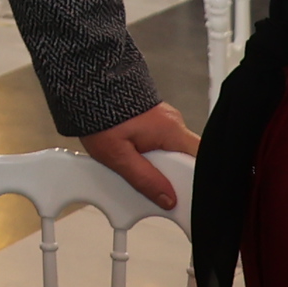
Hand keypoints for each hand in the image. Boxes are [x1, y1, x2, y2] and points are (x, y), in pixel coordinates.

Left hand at [80, 102, 201, 208]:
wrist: (85, 87)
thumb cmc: (98, 116)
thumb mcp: (117, 156)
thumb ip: (144, 179)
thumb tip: (166, 199)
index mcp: (171, 131)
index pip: (202, 159)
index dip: (195, 181)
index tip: (182, 195)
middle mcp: (173, 123)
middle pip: (187, 159)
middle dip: (173, 175)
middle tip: (153, 184)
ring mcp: (164, 121)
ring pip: (173, 153)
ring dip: (161, 166)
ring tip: (137, 166)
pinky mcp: (153, 121)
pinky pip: (162, 144)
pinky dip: (153, 155)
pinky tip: (136, 158)